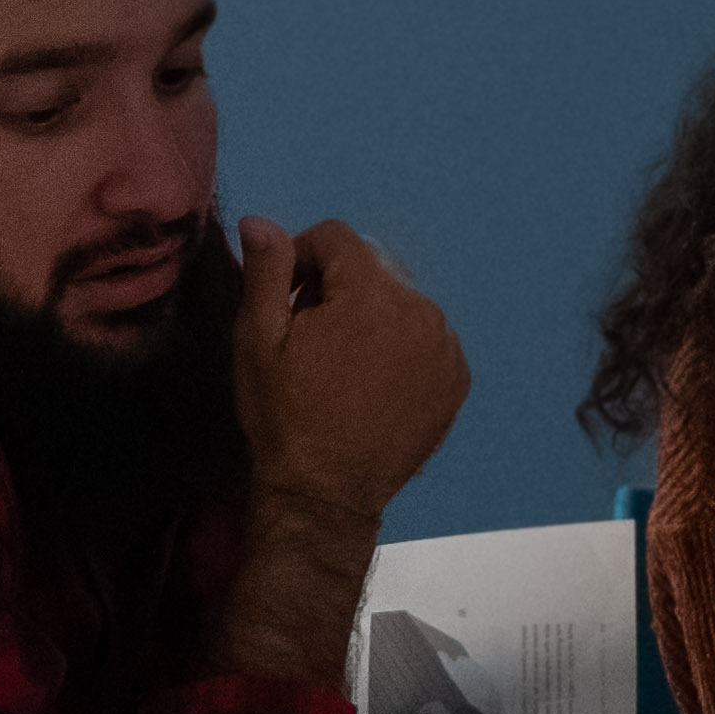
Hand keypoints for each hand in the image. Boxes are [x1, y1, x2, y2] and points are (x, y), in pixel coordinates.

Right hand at [229, 218, 467, 527]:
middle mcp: (419, 309)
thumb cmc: (284, 415)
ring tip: (343, 366)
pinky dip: (401, 348)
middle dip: (337, 289)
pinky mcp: (457, 378)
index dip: (302, 258)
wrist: (326, 493)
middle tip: (311, 339)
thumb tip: (260, 219)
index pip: (336, 238)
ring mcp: (445, 346)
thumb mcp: (258, 339)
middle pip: (371, 270)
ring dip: (371, 317)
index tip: (286, 299)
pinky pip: (426, 339)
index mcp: (369, 293)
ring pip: (400, 303)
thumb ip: (264, 270)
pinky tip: (376, 385)